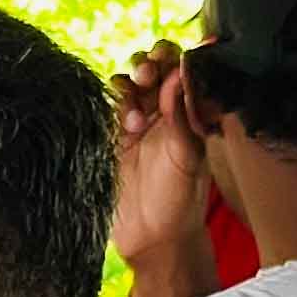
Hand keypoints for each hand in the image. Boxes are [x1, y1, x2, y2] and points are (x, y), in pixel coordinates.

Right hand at [107, 40, 214, 277]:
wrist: (152, 239)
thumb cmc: (179, 201)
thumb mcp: (187, 157)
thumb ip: (182, 115)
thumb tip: (180, 74)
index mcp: (189, 111)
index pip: (181, 68)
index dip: (172, 57)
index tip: (167, 61)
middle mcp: (164, 112)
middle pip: (151, 68)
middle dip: (146, 64)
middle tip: (145, 76)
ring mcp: (136, 124)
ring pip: (127, 84)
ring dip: (128, 86)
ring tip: (132, 116)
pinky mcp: (111, 139)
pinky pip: (107, 108)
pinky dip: (110, 105)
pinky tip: (121, 125)